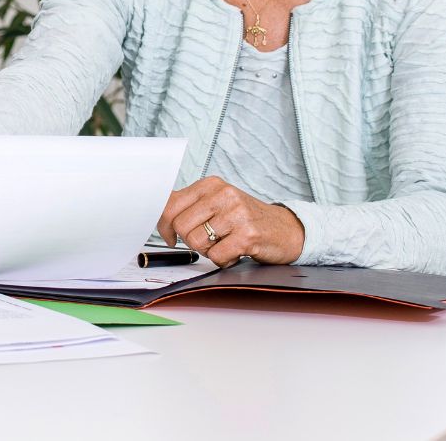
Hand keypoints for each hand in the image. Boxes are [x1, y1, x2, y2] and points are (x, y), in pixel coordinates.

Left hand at [156, 176, 304, 266]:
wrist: (286, 229)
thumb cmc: (245, 219)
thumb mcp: (217, 203)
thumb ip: (189, 206)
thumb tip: (159, 216)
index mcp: (211, 185)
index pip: (170, 205)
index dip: (164, 225)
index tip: (169, 235)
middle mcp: (223, 194)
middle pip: (181, 226)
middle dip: (191, 241)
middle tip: (208, 241)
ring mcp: (236, 213)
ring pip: (197, 242)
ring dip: (208, 251)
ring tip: (225, 244)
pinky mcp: (247, 235)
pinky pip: (216, 256)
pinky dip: (223, 260)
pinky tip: (235, 252)